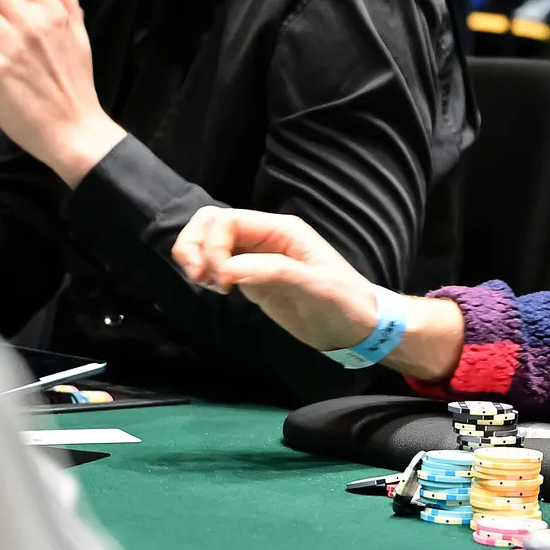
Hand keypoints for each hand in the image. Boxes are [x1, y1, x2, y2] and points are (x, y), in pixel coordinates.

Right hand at [172, 207, 377, 351]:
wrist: (355, 329)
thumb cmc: (343, 303)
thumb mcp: (315, 286)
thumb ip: (274, 272)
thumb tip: (227, 269)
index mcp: (281, 230)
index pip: (227, 221)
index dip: (212, 245)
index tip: (220, 279)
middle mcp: (266, 238)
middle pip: (212, 224)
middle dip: (194, 245)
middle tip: (198, 277)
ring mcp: (257, 258)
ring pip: (210, 243)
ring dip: (196, 257)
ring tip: (205, 284)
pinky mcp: (251, 279)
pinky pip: (218, 264)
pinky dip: (206, 273)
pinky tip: (215, 290)